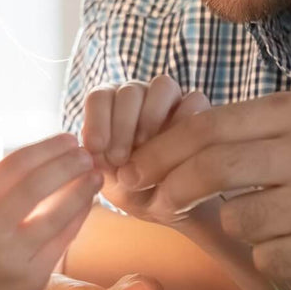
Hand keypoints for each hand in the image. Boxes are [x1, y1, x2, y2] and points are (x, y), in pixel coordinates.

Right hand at [0, 134, 101, 289]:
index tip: (70, 138)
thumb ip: (8, 183)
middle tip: (89, 155)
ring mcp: (11, 255)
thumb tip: (57, 152)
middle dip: (69, 165)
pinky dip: (79, 217)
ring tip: (96, 176)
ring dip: (82, 191)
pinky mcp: (31, 277)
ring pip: (56, 215)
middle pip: (37, 185)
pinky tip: (88, 203)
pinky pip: (63, 240)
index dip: (49, 148)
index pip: (16, 163)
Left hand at [81, 75, 210, 223]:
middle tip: (119, 159)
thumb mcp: (110, 182)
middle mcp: (141, 97)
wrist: (170, 202)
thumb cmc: (132, 188)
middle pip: (130, 91)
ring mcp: (171, 100)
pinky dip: (184, 120)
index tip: (95, 149)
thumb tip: (92, 151)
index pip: (101, 97)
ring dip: (152, 117)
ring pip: (163, 86)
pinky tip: (176, 149)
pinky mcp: (198, 110)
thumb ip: (98, 164)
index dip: (96, 120)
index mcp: (112, 106)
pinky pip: (195, 101)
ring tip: (146, 149)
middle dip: (122, 125)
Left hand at [118, 90, 290, 289]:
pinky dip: (271, 256)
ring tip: (276, 224)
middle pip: (211, 168)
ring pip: (237, 219)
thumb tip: (165, 147)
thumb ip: (248, 134)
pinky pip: (267, 256)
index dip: (162, 152)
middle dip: (171, 189)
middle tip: (156, 204)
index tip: (135, 170)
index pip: (209, 127)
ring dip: (240, 228)